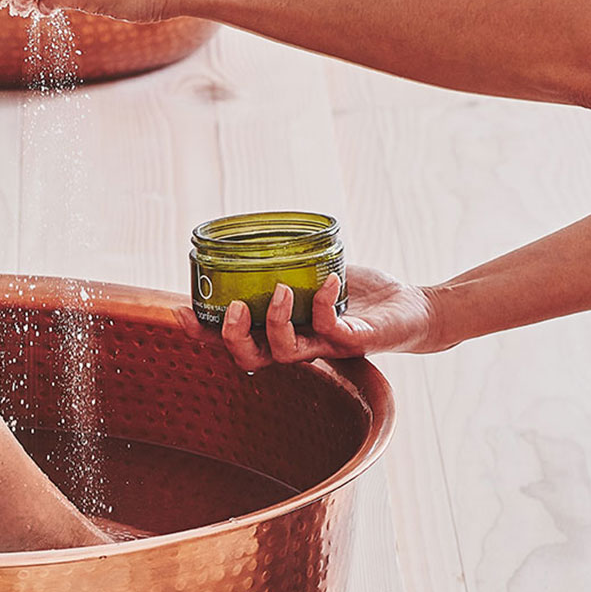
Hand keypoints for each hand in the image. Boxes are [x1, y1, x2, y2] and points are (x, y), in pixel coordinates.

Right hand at [181, 265, 445, 370]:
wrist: (410, 310)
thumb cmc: (358, 296)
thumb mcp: (313, 275)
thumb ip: (286, 265)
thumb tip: (252, 232)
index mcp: (280, 333)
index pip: (233, 341)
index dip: (204, 333)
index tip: (180, 312)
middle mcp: (298, 347)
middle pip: (250, 359)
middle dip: (233, 338)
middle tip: (234, 310)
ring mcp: (325, 347)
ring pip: (285, 352)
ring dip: (275, 322)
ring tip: (278, 290)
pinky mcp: (353, 341)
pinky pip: (329, 328)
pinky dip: (322, 303)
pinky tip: (326, 280)